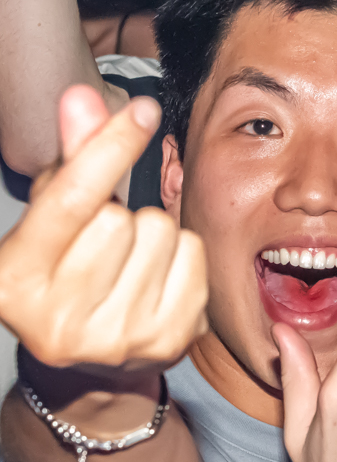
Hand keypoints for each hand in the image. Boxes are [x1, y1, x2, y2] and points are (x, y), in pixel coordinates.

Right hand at [0, 86, 206, 367]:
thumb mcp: (54, 215)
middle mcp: (59, 319)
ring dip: (154, 236)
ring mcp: (116, 338)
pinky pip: (194, 259)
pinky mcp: (166, 344)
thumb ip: (71, 157)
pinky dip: (183, 259)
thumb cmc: (68, 270)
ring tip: (130, 265)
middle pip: (123, 218)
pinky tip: (157, 282)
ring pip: (163, 235)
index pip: (72, 200)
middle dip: (122, 214)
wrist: (90, 364)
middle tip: (105, 244)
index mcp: (14, 281)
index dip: (109, 148)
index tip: (142, 109)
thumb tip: (82, 96)